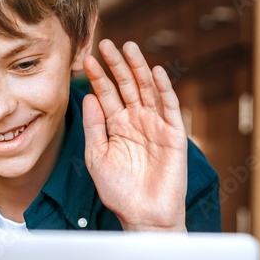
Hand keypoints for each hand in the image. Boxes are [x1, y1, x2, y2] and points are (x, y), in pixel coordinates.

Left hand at [82, 39, 186, 231]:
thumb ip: (94, 126)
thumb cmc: (119, 191)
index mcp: (117, 126)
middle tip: (105, 43)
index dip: (97, 77)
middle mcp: (137, 121)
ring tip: (129, 47)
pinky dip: (164, 89)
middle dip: (117, 65)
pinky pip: (169, 107)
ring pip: (148, 90)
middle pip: (127, 86)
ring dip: (139, 68)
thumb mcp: (97, 156)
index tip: (85, 59)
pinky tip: (156, 72)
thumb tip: (89, 96)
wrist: (143, 215)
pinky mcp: (174, 134)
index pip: (106, 94)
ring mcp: (156, 125)